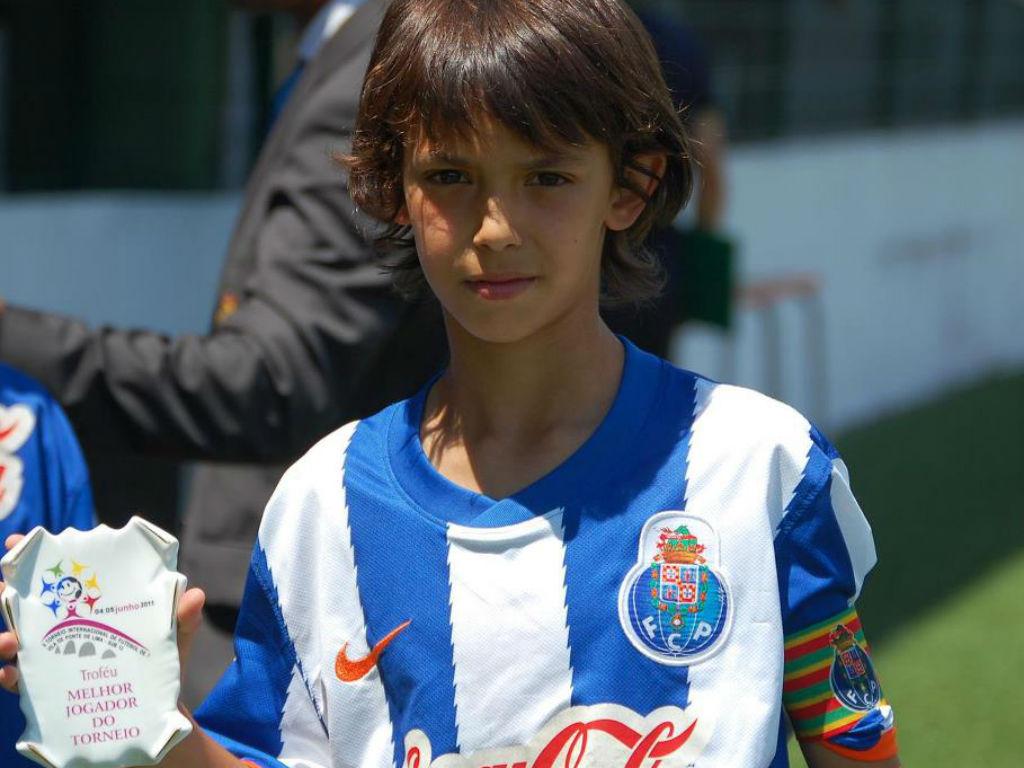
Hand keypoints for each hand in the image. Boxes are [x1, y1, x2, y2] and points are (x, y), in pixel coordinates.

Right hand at [0, 534, 206, 695]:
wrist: (154, 708)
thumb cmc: (161, 661)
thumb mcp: (173, 636)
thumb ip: (182, 617)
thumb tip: (195, 596)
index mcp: (89, 603)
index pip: (57, 575)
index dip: (31, 555)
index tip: (15, 540)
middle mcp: (64, 625)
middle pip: (23, 602)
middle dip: (5, 591)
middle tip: (2, 588)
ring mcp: (51, 656)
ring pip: (11, 640)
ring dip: (3, 637)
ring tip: (10, 641)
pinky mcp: (46, 689)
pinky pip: (17, 680)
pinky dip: (6, 675)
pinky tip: (9, 674)